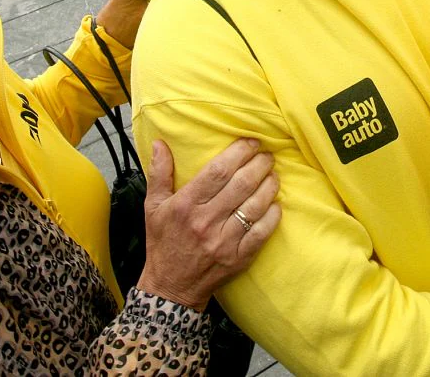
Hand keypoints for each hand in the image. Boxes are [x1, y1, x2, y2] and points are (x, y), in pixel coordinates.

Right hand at [136, 138, 279, 310]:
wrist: (171, 287)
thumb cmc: (163, 242)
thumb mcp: (153, 207)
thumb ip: (159, 174)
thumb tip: (160, 143)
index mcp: (185, 205)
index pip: (218, 171)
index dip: (239, 152)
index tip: (251, 142)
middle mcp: (205, 221)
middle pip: (241, 184)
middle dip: (259, 165)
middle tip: (267, 155)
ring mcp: (224, 241)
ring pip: (255, 206)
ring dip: (269, 186)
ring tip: (273, 175)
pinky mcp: (238, 258)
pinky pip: (262, 232)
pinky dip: (272, 215)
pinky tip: (276, 204)